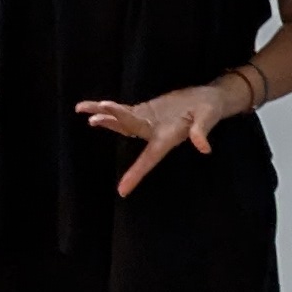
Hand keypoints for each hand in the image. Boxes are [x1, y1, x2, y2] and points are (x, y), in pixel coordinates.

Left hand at [78, 78, 251, 196]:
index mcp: (167, 138)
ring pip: (121, 120)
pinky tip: (95, 107)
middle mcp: (153, 133)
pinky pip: (123, 111)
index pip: (149, 159)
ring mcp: (147, 122)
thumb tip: (204, 148)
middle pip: (128, 129)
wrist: (207, 99)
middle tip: (94, 119)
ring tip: (82, 108)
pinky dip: (109, 110)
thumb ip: (202, 131)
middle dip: (112, 123)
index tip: (122, 191)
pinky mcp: (146, 111)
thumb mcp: (208, 117)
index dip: (136, 174)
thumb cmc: (210, 110)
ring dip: (103, 115)